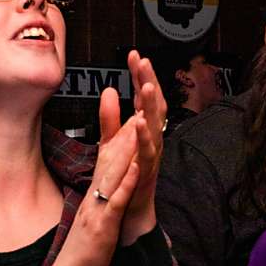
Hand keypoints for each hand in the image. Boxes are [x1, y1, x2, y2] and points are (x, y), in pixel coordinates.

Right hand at [40, 117, 139, 265]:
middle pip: (110, 160)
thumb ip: (99, 202)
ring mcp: (97, 210)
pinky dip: (125, 183)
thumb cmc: (82, 252)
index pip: (107, 162)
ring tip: (139, 124)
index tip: (133, 115)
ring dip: (126, 149)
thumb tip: (103, 188)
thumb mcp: (93, 220)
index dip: (121, 138)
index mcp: (93, 196)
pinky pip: (115, 201)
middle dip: (125, 133)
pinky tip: (136, 168)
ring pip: (113, 174)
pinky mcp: (102, 226)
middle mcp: (93, 197)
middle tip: (139, 105)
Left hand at [110, 52, 164, 244]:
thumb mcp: (111, 142)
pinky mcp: (146, 171)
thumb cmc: (124, 176)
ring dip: (152, 105)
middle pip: (154, 104)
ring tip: (146, 85)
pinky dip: (144, 136)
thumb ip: (109, 117)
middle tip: (143, 60)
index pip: (144, 96)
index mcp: (144, 128)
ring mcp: (151, 154)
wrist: (128, 211)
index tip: (134, 54)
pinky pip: (147, 151)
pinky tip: (140, 122)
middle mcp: (152, 138)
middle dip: (149, 81)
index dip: (140, 75)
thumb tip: (110, 90)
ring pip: (155, 124)